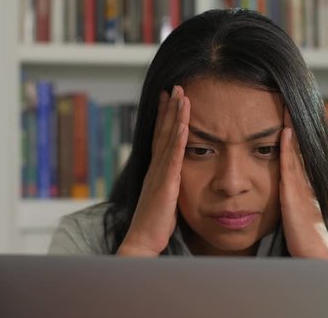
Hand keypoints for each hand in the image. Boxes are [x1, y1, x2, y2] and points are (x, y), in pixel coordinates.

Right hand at [117, 86, 190, 255]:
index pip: (162, 137)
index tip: (170, 97)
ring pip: (168, 140)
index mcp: (157, 170)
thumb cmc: (155, 224)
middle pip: (164, 132)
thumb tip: (179, 174)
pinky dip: (179, 141)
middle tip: (176, 86)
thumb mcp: (166, 198)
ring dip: (175, 117)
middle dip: (170, 108)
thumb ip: (171, 182)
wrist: (142, 242)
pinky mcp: (165, 185)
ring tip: (181, 96)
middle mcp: (156, 168)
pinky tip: (184, 125)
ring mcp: (159, 175)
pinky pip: (173, 159)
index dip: (165, 116)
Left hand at [279, 108, 327, 258]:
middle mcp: (303, 182)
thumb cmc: (303, 244)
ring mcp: (301, 186)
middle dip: (292, 122)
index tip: (284, 113)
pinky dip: (289, 146)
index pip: (294, 154)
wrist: (316, 258)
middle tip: (286, 97)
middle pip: (297, 146)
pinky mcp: (295, 193)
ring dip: (291, 127)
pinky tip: (285, 130)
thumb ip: (289, 207)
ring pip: (295, 150)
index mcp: (301, 188)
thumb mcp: (294, 219)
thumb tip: (284, 203)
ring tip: (285, 103)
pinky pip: (291, 164)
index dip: (290, 134)